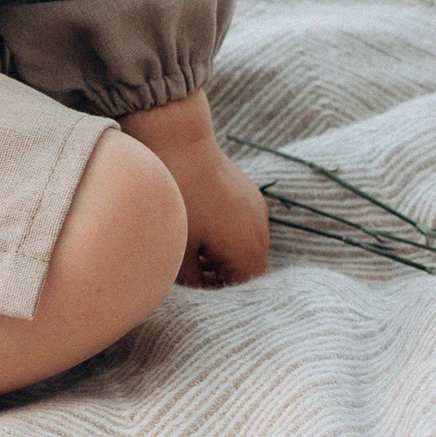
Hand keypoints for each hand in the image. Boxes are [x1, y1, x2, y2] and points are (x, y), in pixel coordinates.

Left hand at [121, 90, 270, 289]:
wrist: (175, 139)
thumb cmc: (175, 198)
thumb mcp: (178, 248)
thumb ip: (191, 280)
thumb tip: (197, 295)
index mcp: (248, 249)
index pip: (246, 289)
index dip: (222, 296)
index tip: (197, 295)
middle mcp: (260, 229)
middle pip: (248, 268)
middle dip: (222, 276)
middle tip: (191, 275)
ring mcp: (255, 207)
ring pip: (244, 245)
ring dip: (223, 253)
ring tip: (192, 248)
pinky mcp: (245, 191)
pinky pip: (241, 223)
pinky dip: (224, 232)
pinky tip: (197, 225)